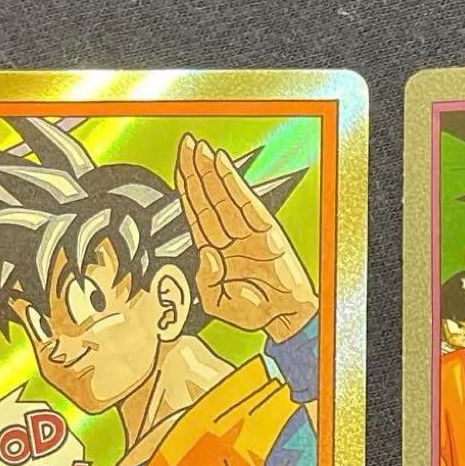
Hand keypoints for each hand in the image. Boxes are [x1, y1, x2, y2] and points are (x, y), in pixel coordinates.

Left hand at [175, 134, 317, 342]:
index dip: (188, 189)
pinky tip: (222, 165)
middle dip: (196, 171)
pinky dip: (234, 183)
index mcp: (216, 252)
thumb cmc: (254, 312)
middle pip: (208, 199)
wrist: (284, 320)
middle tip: (187, 145)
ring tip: (199, 150)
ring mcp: (249, 234)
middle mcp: (231, 238)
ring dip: (211, 172)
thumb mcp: (216, 303)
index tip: (180, 166)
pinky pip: (246, 203)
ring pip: (224, 197)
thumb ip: (205, 280)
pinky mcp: (267, 233)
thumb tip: (208, 253)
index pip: (197, 214)